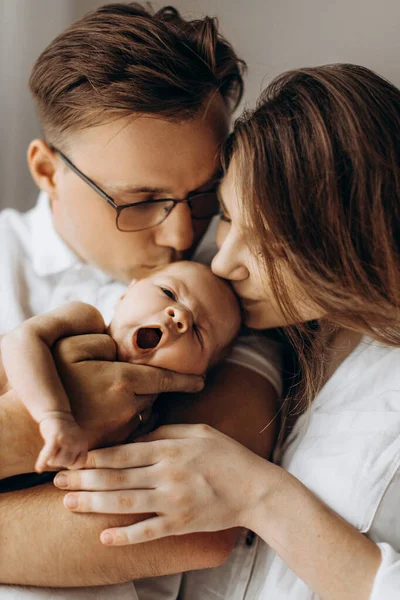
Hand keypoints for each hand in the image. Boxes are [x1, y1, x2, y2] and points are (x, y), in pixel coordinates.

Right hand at [36, 413, 87, 472]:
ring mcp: (66, 439)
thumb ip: (74, 453)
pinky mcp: (55, 437)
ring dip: (51, 460)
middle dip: (59, 462)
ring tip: (49, 451)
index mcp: (83, 443)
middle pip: (67, 463)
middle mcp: (77, 441)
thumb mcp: (75, 441)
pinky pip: (48, 455)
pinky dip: (42, 462)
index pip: (80, 464)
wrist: (56, 413)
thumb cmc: (63, 431)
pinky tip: (38, 468)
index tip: (64, 460)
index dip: (70, 465)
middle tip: (54, 453)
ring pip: (58, 461)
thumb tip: (69, 476)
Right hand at [53, 334, 203, 448]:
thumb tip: (120, 349)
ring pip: (145, 415)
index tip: (202, 380)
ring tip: (124, 400)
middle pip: (154, 397)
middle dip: (154, 389)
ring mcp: (120, 430)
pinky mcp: (111, 446)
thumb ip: (104, 343)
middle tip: (144, 383)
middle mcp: (127, 407)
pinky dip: (129, 423)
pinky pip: (131, 432)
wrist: (26, 427)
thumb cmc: (47, 382)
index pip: (164, 379)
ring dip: (142, 407)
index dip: (186, 380)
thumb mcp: (71, 347)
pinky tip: (112, 416)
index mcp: (122, 380)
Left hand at [54, 424, 271, 545]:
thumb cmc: (227, 455)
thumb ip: (167, 432)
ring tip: (69, 504)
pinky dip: (125, 535)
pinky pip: (148, 531)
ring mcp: (174, 501)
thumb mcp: (199, 431)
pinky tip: (103, 537)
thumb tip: (137, 438)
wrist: (256, 489)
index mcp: (170, 449)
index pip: (124, 453)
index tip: (73, 457)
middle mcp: (168, 474)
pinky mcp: (181, 524)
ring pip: (125, 502)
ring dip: (94, 503)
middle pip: (117, 477)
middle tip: (57, 481)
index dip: (95, 456)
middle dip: (84, 479)